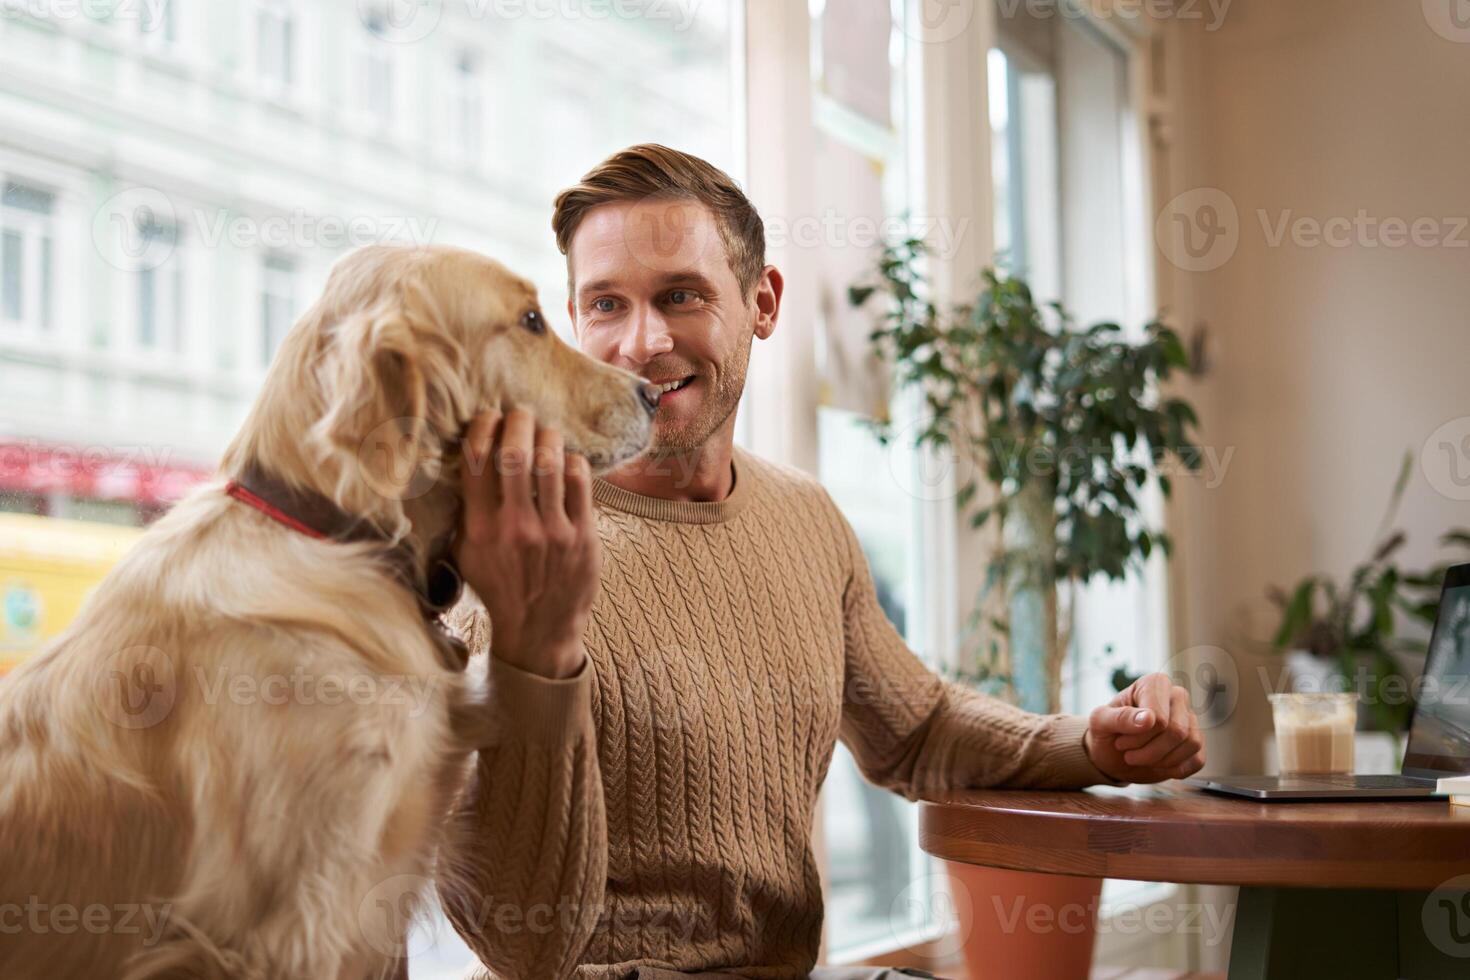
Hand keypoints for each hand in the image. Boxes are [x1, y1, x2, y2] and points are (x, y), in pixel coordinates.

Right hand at [454, 409, 598, 679]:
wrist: (539, 630)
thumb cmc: (500, 587)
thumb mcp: (467, 555)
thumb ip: (464, 513)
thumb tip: (462, 463)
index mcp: (480, 529)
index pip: (476, 462)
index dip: (482, 427)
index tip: (488, 416)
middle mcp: (515, 527)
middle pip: (514, 454)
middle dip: (517, 422)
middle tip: (520, 412)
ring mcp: (552, 531)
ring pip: (550, 462)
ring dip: (548, 436)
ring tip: (545, 430)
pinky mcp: (583, 535)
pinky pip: (580, 481)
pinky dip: (573, 461)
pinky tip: (568, 461)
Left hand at [1083, 672, 1205, 783]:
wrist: (1112, 754)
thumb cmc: (1106, 731)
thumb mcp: (1100, 722)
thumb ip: (1120, 717)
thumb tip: (1149, 718)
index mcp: (1154, 684)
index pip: (1159, 716)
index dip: (1139, 736)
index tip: (1120, 740)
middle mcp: (1177, 696)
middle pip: (1177, 731)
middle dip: (1150, 752)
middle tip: (1128, 754)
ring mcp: (1190, 719)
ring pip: (1192, 743)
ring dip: (1161, 761)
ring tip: (1141, 758)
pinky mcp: (1196, 742)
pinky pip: (1198, 759)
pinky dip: (1175, 769)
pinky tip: (1158, 766)